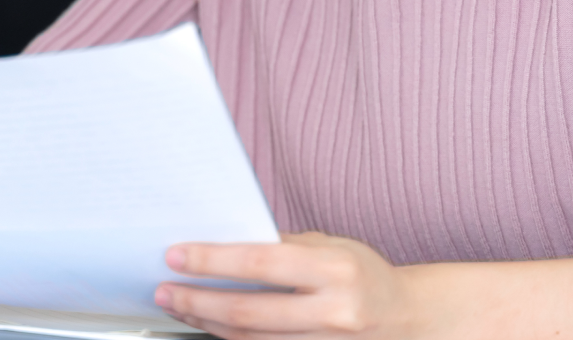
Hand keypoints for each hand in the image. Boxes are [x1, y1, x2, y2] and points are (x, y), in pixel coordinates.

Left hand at [153, 233, 420, 338]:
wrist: (408, 317)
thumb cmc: (363, 273)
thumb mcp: (330, 245)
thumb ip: (281, 246)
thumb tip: (220, 243)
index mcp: (336, 269)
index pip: (260, 264)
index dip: (212, 261)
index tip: (176, 257)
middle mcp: (335, 312)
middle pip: (249, 313)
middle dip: (198, 302)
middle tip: (165, 292)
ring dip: (208, 325)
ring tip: (180, 308)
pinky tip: (212, 328)